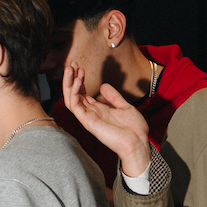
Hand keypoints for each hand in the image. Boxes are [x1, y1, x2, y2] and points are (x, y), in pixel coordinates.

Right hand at [62, 62, 152, 177]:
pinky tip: (77, 80)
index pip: (82, 93)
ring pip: (70, 98)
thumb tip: (102, 86)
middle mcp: (91, 113)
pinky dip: (74, 92)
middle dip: (70, 78)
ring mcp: (88, 117)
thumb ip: (113, 97)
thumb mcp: (125, 107)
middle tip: (71, 63)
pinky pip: (75, 106)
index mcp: (98, 110)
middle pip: (73, 94)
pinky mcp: (88, 121)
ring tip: (70, 68)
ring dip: (68, 82)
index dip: (79, 80)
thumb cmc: (134, 129)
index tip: (80, 67)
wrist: (138, 142)